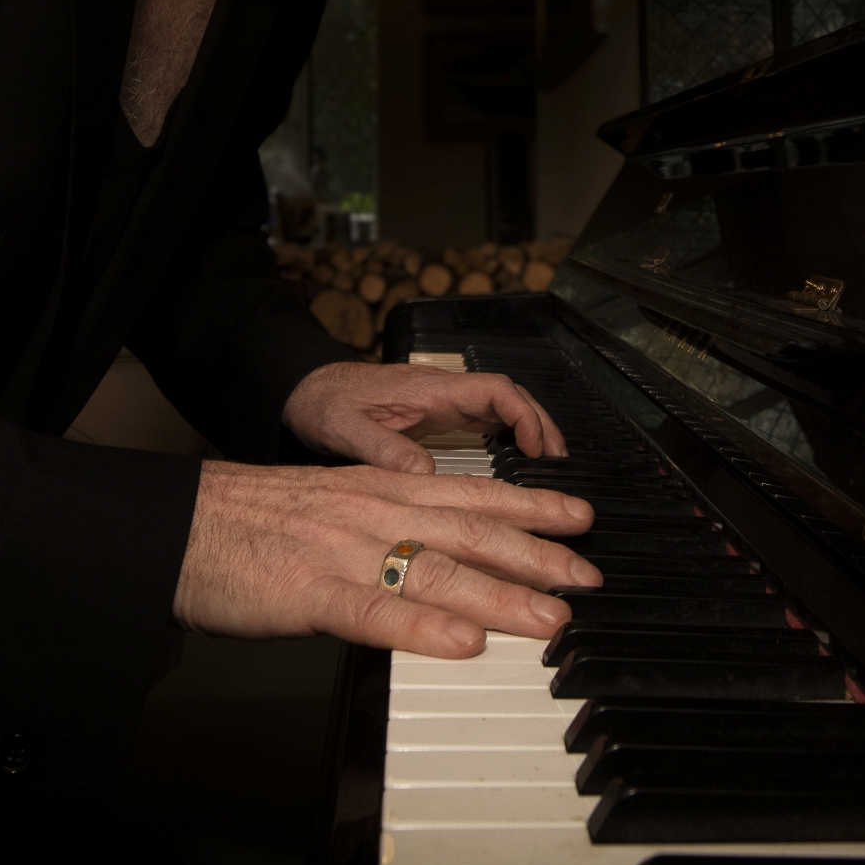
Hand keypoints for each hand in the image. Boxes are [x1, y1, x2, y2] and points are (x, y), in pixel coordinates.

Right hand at [173, 461, 601, 655]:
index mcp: (381, 490)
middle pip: (470, 533)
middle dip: (536, 554)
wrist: (180, 524)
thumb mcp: (335, 508)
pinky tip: (462, 643)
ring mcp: (345, 552)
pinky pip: (375, 612)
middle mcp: (374, 512)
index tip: (581, 518)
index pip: (473, 496)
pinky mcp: (310, 592)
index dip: (530, 507)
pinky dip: (421, 628)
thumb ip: (390, 527)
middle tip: (588, 577)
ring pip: (436, 571)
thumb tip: (445, 555)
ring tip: (551, 616)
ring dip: (500, 596)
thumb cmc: (255, 522)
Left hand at [282, 360, 569, 473]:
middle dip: (539, 425)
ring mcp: (441, 401)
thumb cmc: (324, 404)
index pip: (495, 390)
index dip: (525, 417)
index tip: (538, 450)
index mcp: (430, 390)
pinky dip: (505, 434)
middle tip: (559, 464)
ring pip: (499, 408)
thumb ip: (384, 450)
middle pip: (509, 398)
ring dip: (526, 430)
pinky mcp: (434, 412)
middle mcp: (443, 391)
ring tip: (547, 465)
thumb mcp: (346, 430)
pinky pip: (482, 418)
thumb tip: (425, 475)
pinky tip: (513, 460)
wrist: (305, 389)